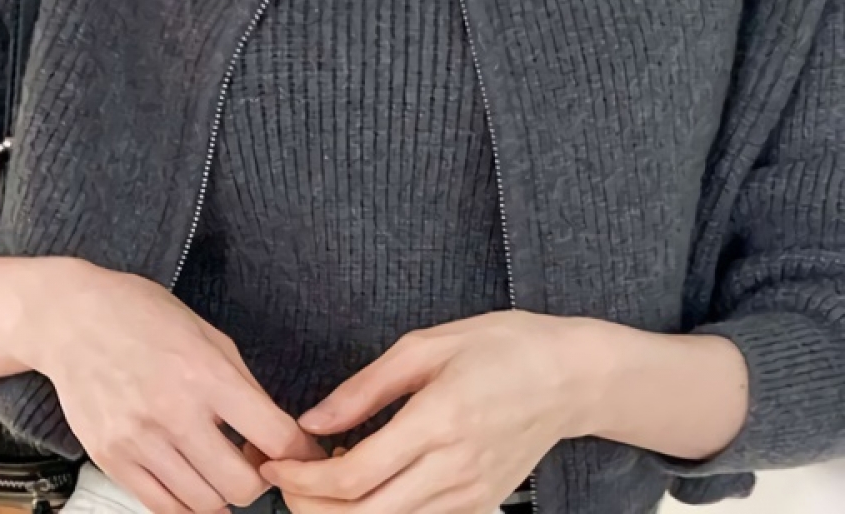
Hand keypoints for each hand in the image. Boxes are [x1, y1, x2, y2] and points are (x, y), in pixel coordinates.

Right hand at [26, 260, 322, 513]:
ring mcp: (139, 443)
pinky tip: (191, 477)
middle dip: (261, 480)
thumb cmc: (144, 316)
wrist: (73, 320)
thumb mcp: (208, 334)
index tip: (303, 453)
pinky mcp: (111, 460)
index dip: (300, 452)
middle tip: (256, 461)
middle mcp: (174, 414)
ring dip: (223, 494)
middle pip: (241, 486)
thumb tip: (274, 430)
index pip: (274, 436)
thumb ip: (242, 384)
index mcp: (207, 374)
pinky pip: (162, 507)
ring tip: (220, 466)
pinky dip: (186, 502)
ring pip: (204, 505)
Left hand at [262, 312, 602, 513]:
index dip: (303, 479)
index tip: (274, 463)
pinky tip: (364, 483)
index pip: (355, 474)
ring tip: (317, 479)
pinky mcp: (482, 504)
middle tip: (285, 479)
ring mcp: (471, 494)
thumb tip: (312, 420)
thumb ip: (365, 387)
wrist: (570, 376)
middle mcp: (455, 468)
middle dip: (311, 506)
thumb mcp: (427, 346)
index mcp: (438, 420)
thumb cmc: (500, 346)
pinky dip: (380, 512)